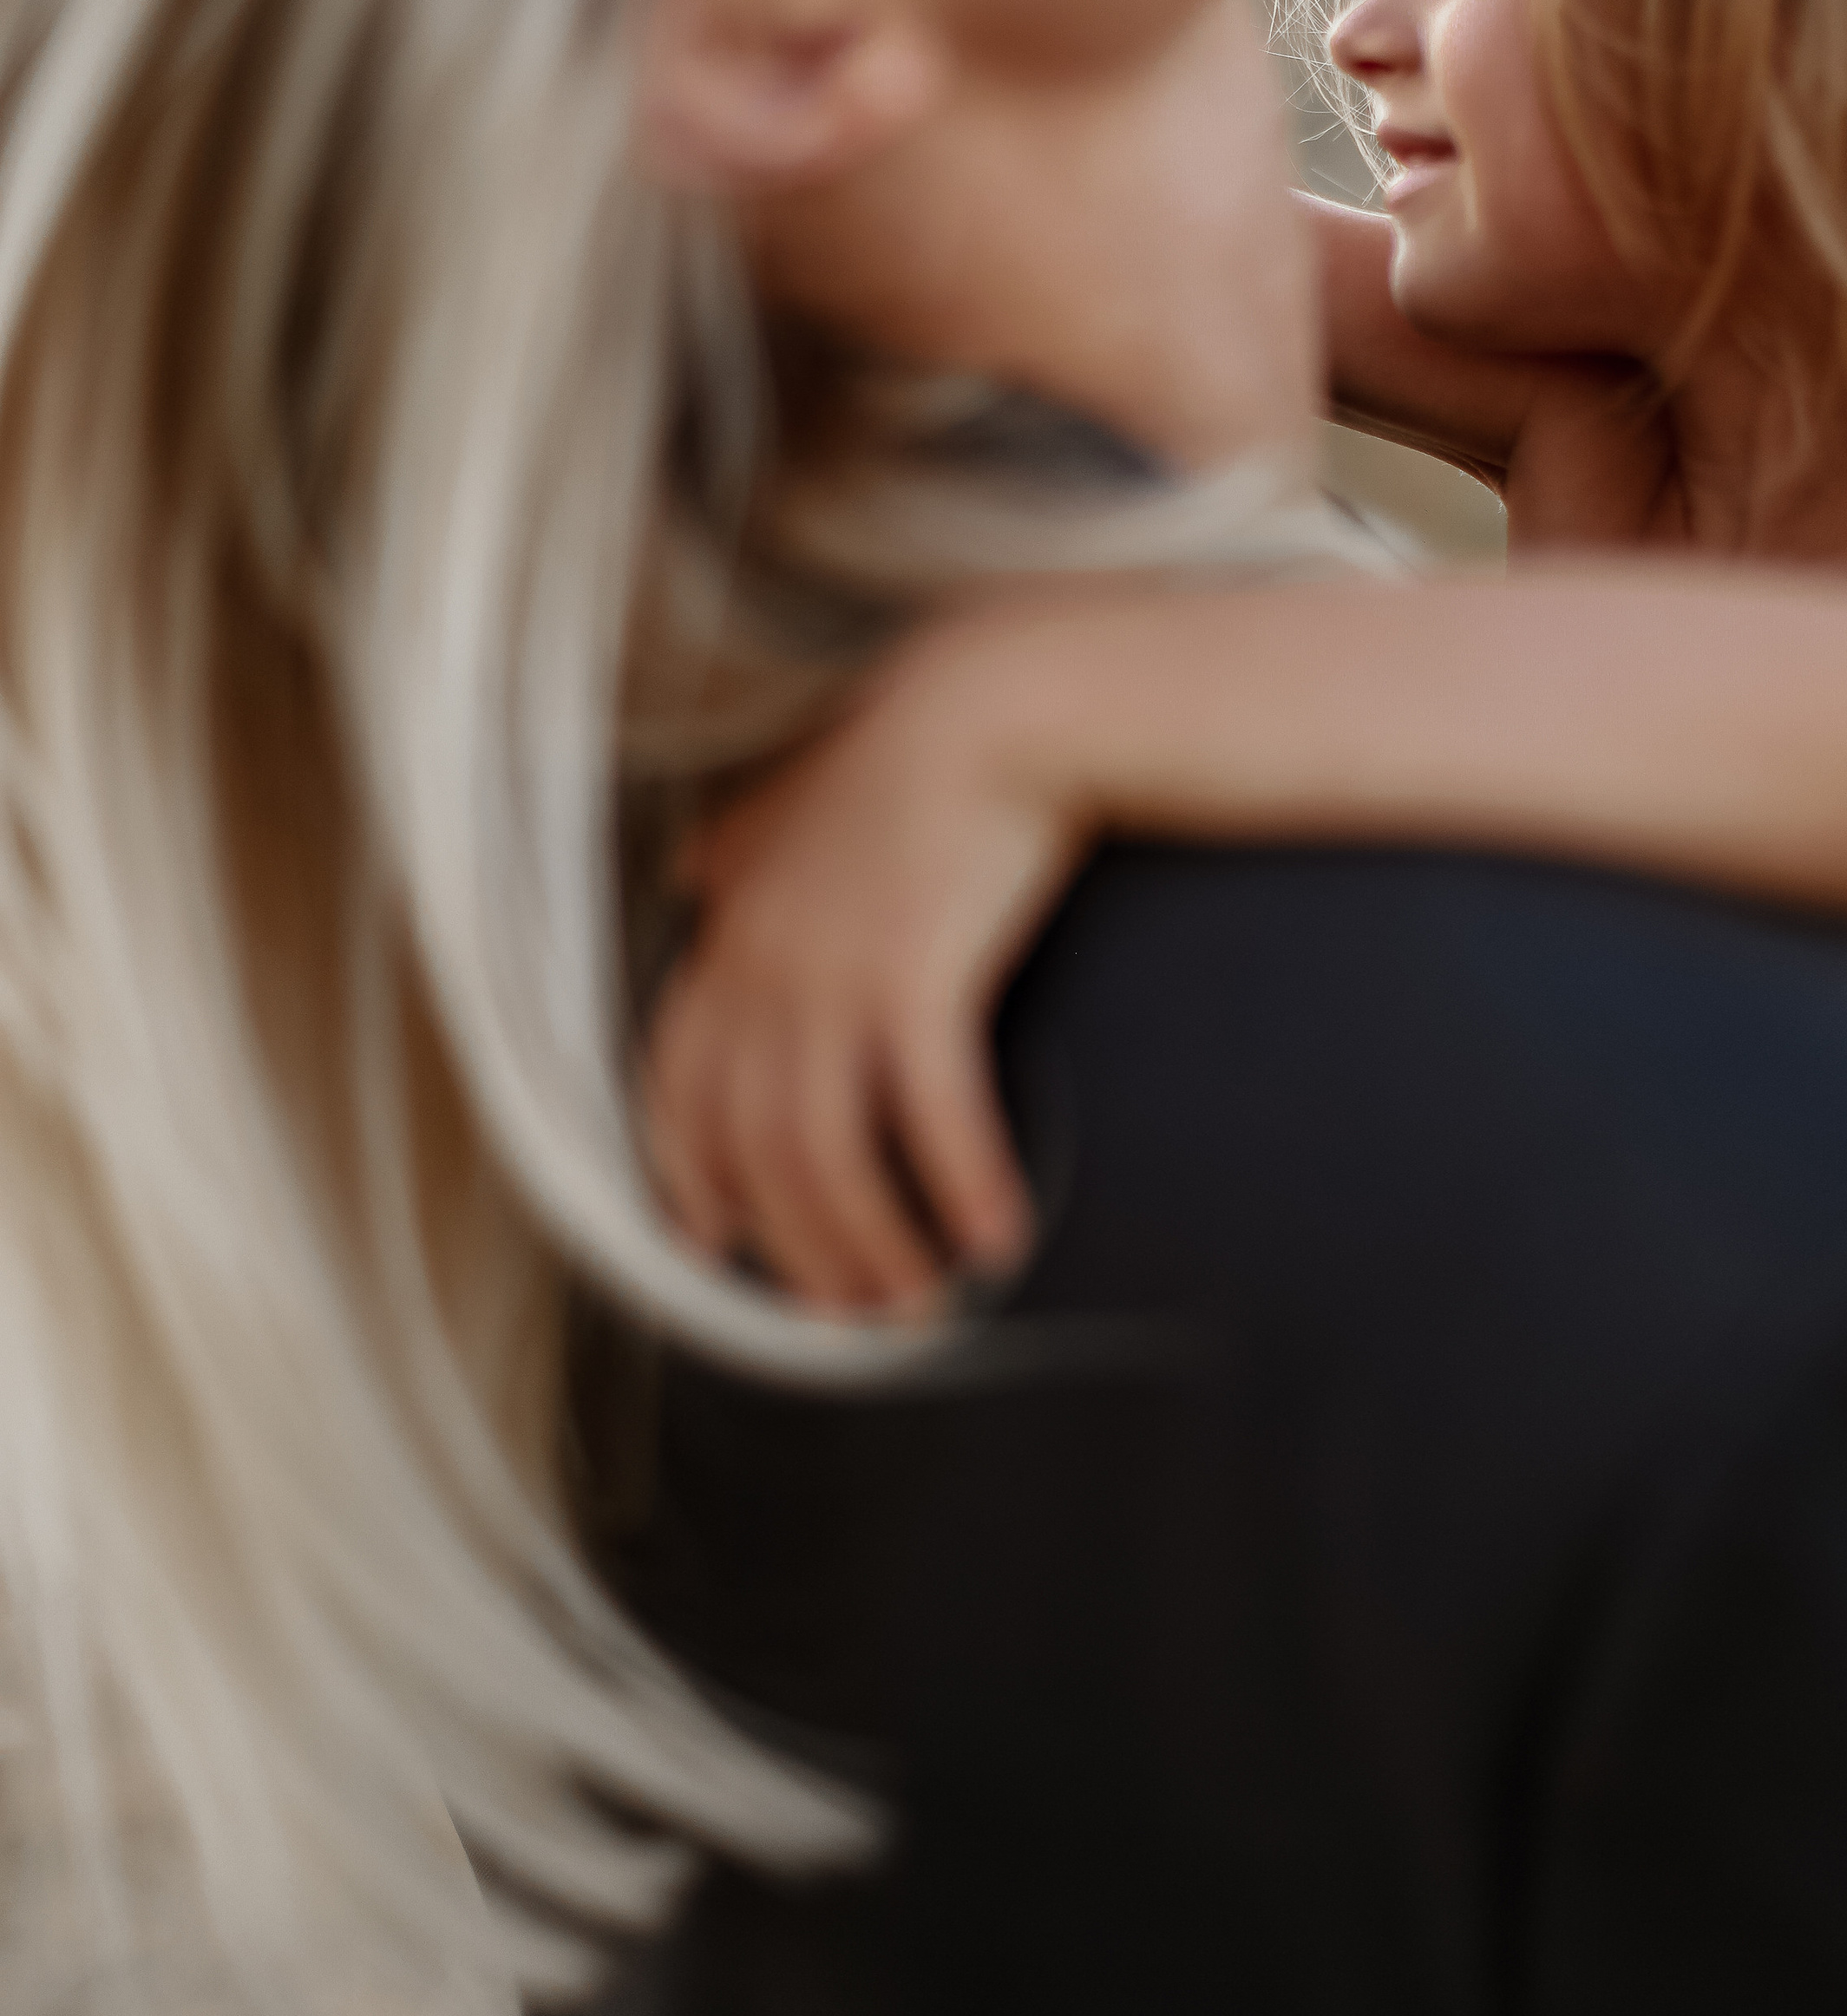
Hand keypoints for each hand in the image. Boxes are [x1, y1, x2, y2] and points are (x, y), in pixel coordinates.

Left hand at [639, 650, 1081, 1320]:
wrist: (996, 700)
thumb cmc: (908, 752)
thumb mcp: (791, 796)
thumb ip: (737, 844)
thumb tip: (687, 862)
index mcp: (729, 938)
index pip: (678, 1088)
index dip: (687, 1180)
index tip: (716, 1253)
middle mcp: (761, 969)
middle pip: (751, 1152)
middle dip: (796, 1250)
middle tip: (852, 1315)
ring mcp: (832, 976)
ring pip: (824, 1157)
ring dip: (871, 1246)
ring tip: (924, 1301)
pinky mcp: (919, 978)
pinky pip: (929, 1117)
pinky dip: (961, 1186)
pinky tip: (999, 1237)